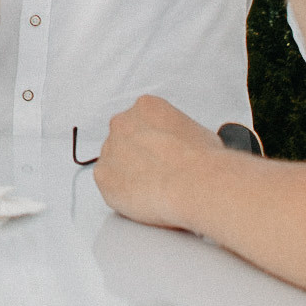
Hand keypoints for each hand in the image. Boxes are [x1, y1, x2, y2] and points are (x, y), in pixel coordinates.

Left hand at [92, 96, 220, 230]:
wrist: (195, 184)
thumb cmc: (202, 161)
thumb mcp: (200, 132)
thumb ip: (179, 134)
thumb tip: (184, 147)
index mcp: (146, 107)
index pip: (141, 121)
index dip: (153, 141)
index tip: (161, 153)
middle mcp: (122, 123)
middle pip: (123, 139)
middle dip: (136, 155)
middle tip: (156, 173)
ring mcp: (109, 148)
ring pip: (113, 163)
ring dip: (127, 174)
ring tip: (152, 188)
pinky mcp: (102, 176)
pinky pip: (107, 185)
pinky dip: (121, 193)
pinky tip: (141, 198)